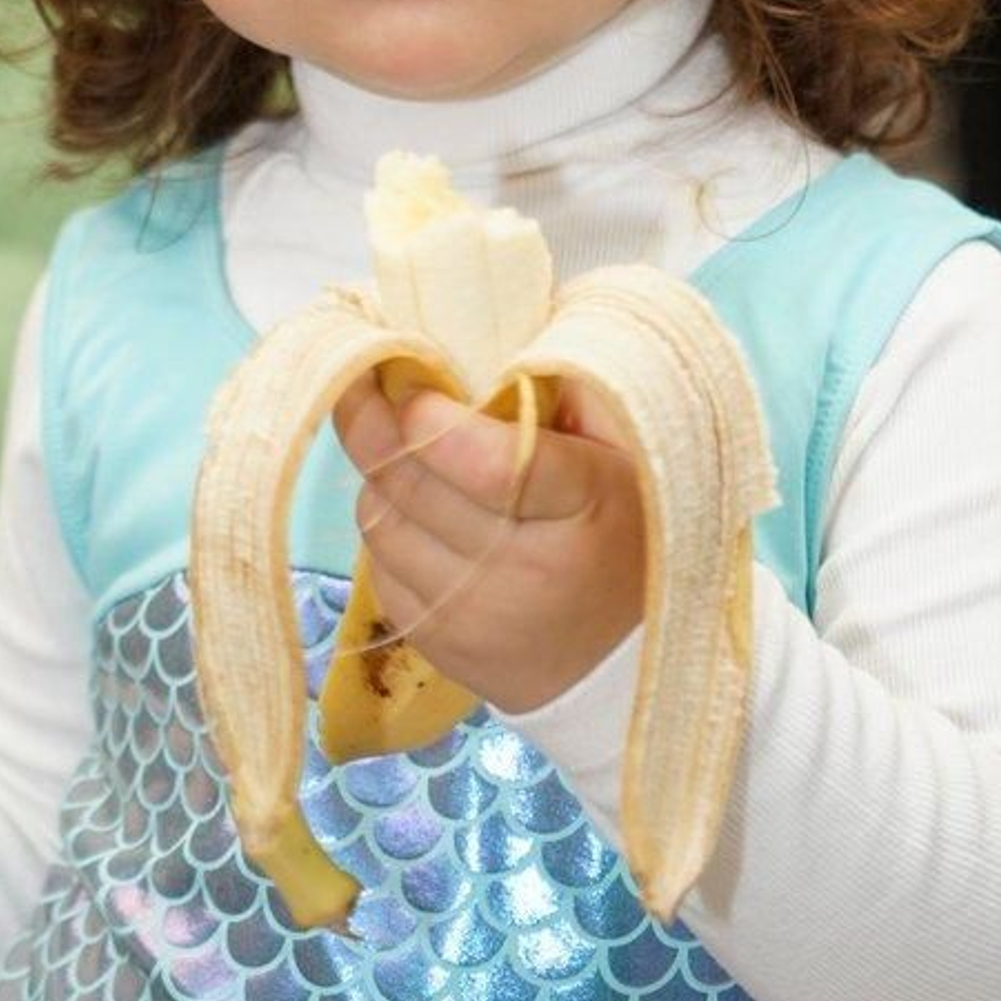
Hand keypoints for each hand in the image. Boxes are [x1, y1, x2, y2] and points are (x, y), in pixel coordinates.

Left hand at [334, 375, 645, 716]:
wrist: (628, 648)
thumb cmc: (619, 516)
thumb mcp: (615, 439)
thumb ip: (555, 384)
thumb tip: (471, 347)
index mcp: (584, 504)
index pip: (489, 462)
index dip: (431, 418)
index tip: (411, 386)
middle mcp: (530, 573)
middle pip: (416, 486)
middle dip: (380, 429)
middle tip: (372, 393)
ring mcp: (483, 622)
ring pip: (382, 526)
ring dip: (381, 484)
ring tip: (409, 463)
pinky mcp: (446, 654)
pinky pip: (380, 574)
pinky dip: (388, 538)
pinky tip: (420, 523)